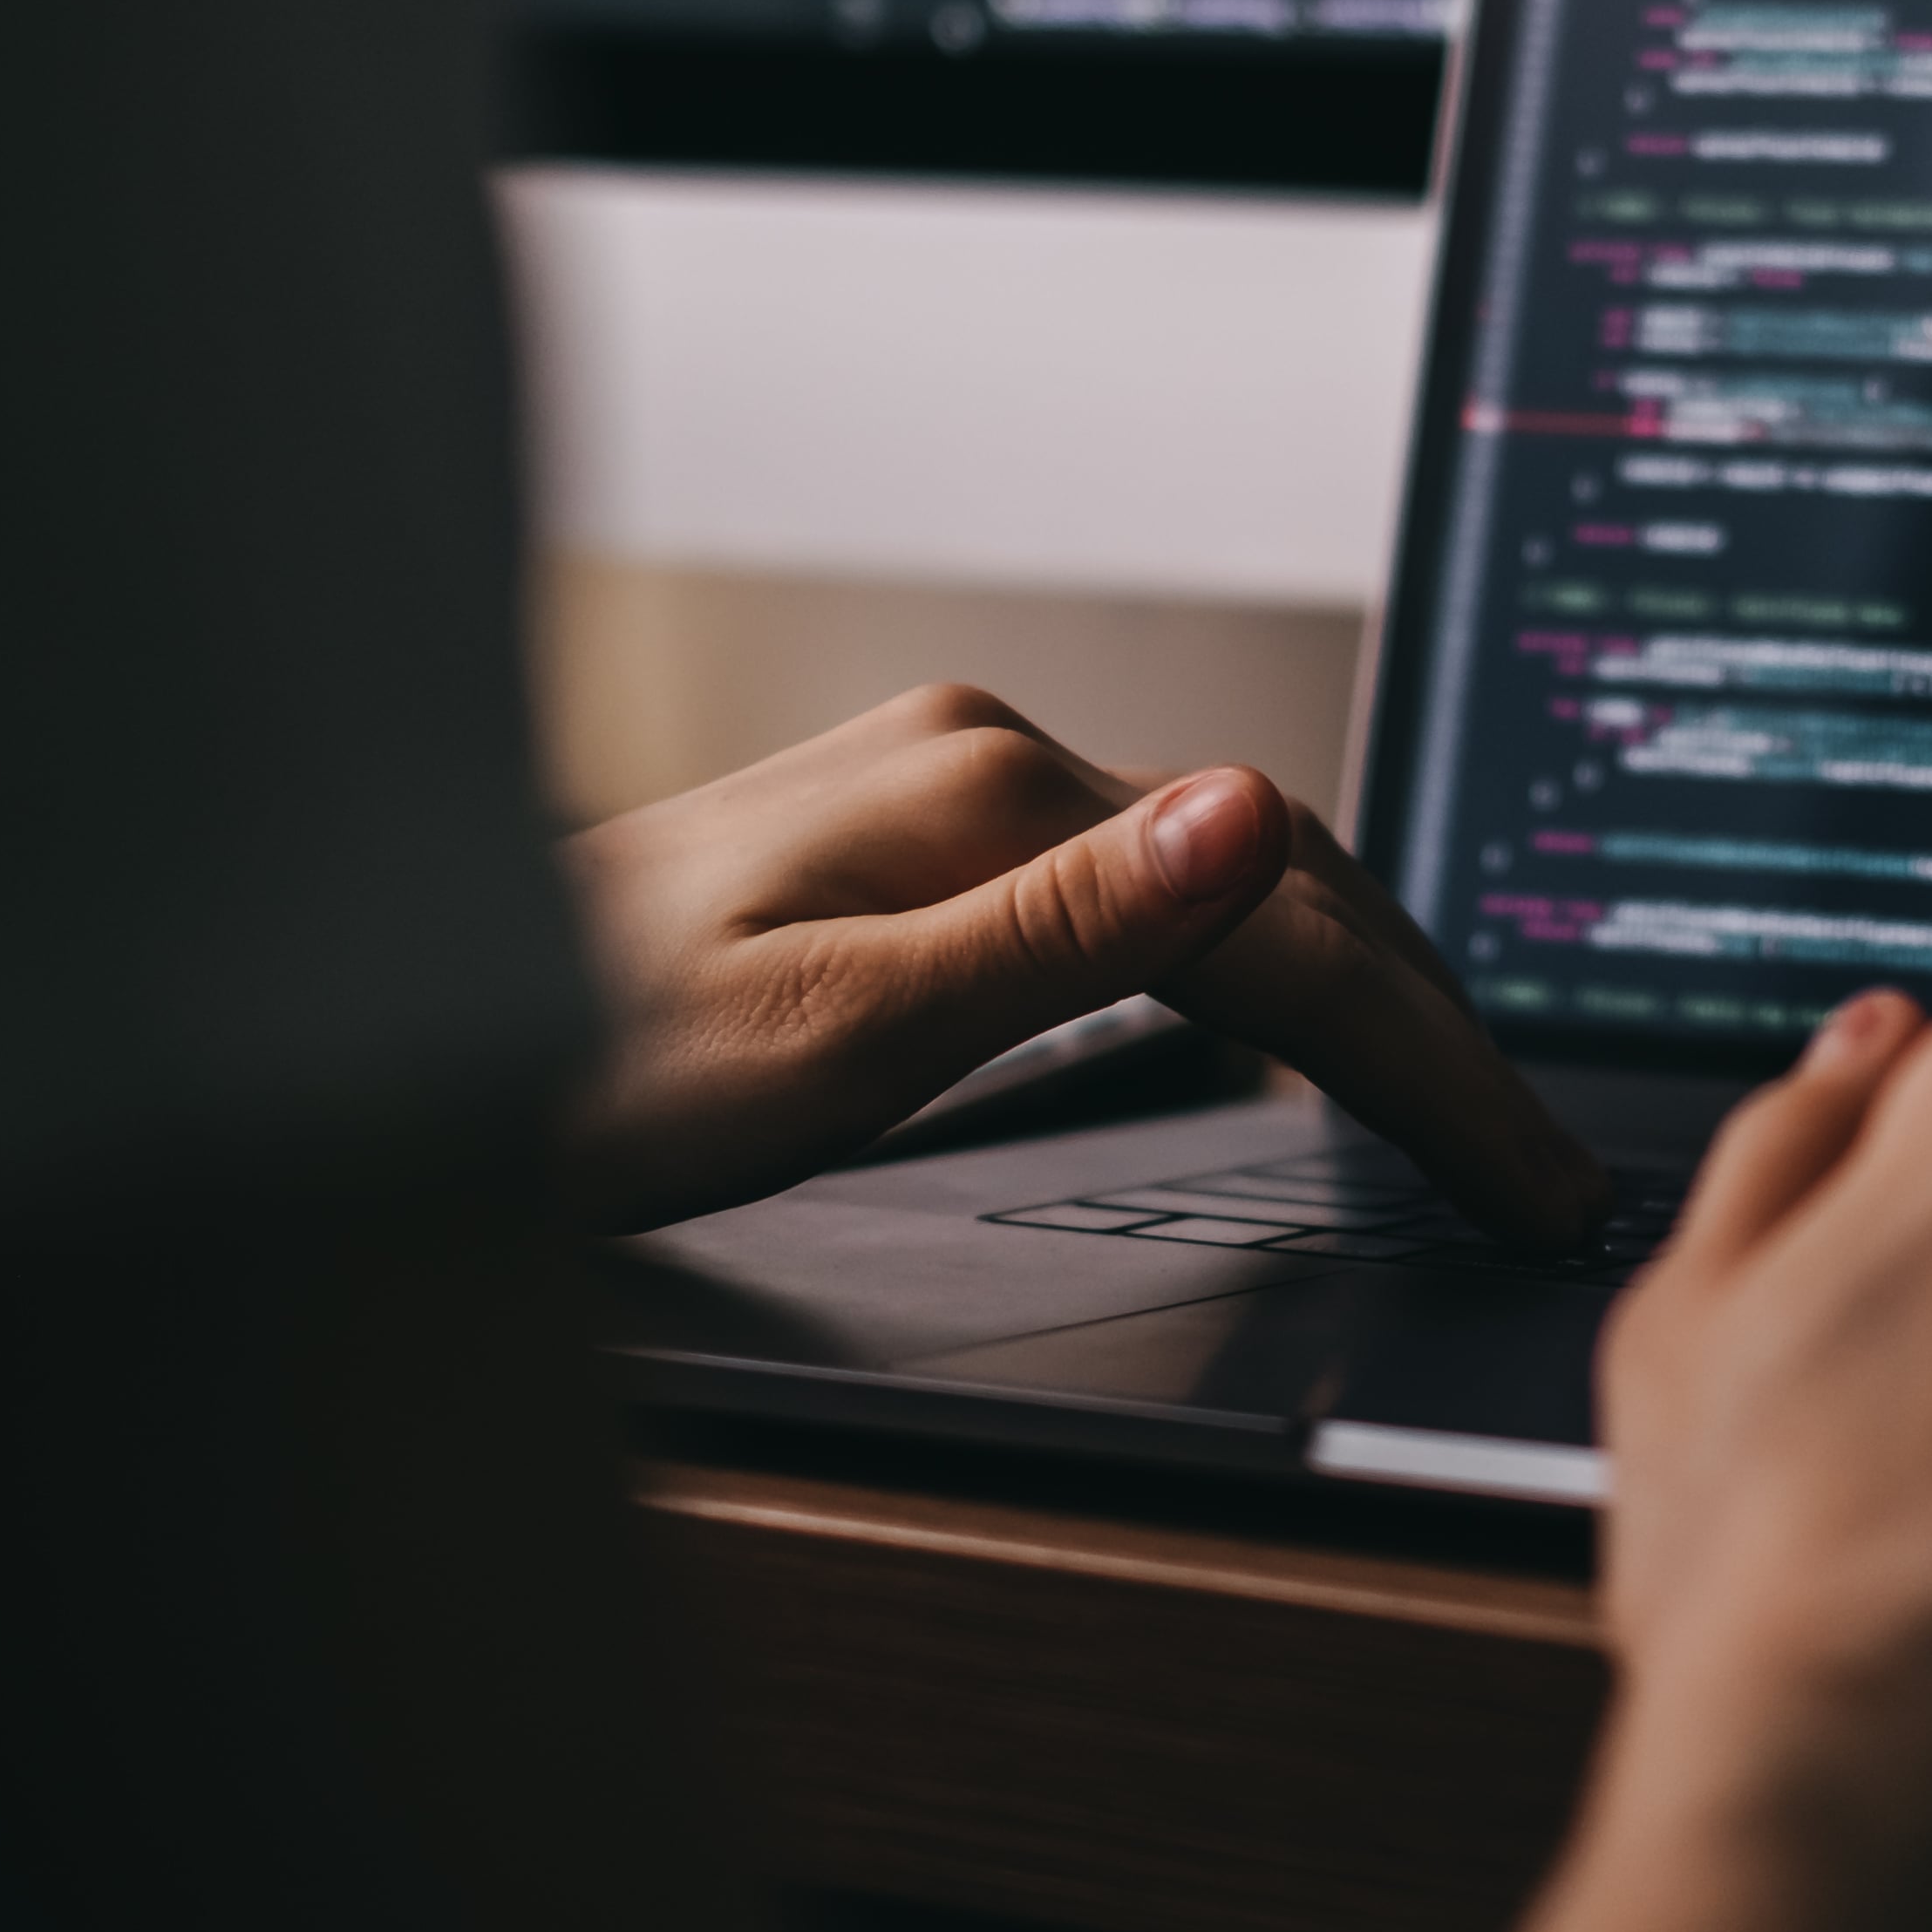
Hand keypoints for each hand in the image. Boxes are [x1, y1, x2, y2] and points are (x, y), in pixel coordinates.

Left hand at [554, 683, 1608, 1244]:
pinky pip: (1152, 891)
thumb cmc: (574, 1069)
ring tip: (1465, 1099)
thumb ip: (1056, 935)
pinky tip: (1291, 1021)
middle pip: (1284, 882)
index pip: (1286, 929)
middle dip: (1432, 1025)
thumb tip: (1247, 818)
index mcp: (986, 793)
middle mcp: (985, 760)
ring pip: (1230, 879)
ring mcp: (955, 787)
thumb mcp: (829, 1032)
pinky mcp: (927, 839)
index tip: (1525, 1172)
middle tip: (1538, 1160)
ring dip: (1361, 987)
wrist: (393, 1023)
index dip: (1428, 1062)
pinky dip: (1257, 968)